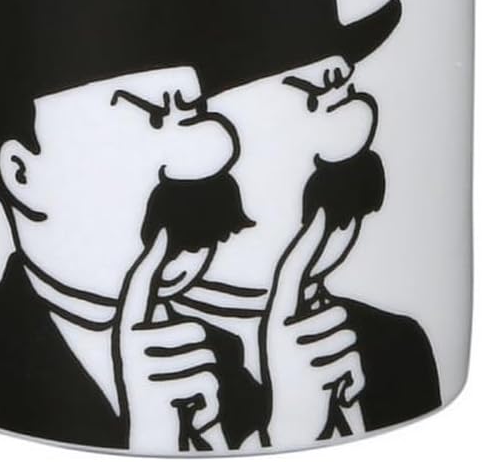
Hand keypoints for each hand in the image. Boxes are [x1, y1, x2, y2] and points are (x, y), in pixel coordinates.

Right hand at [116, 229, 219, 452]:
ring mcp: (140, 366)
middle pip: (195, 331)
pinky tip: (189, 410)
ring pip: (206, 358)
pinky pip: (207, 382)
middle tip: (182, 381)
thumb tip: (177, 297)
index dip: (153, 256)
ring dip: (207, 382)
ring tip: (184, 395)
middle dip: (204, 359)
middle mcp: (129, 343)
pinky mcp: (156, 390)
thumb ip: (163, 326)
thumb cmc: (162, 391)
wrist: (150, 439)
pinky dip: (209, 401)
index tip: (164, 228)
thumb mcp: (157, 355)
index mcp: (129, 329)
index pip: (139, 284)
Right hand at [263, 210, 364, 445]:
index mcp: (276, 313)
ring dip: (347, 357)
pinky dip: (352, 377)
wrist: (288, 419)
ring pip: (350, 337)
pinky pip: (354, 362)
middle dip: (340, 335)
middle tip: (319, 357)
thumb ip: (306, 311)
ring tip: (324, 371)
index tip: (322, 211)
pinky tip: (330, 386)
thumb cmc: (297, 371)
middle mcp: (280, 327)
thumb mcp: (293, 337)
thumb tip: (326, 292)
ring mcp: (295, 350)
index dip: (309, 240)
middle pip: (338, 313)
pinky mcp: (312, 373)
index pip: (292, 268)